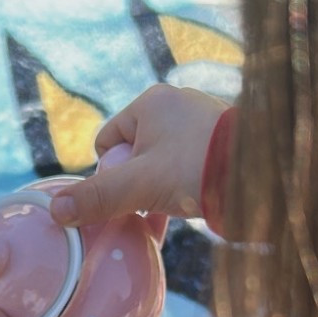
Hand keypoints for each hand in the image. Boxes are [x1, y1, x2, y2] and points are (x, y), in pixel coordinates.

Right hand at [47, 84, 226, 237]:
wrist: (262, 176)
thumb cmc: (195, 171)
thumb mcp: (138, 186)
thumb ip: (96, 197)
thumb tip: (55, 211)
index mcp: (151, 102)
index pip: (108, 140)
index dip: (108, 174)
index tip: (124, 196)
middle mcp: (176, 104)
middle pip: (134, 155)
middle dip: (135, 186)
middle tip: (146, 210)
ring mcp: (201, 122)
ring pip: (161, 164)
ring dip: (158, 191)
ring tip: (168, 214)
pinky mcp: (220, 142)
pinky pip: (187, 167)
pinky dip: (182, 189)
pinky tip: (187, 210)